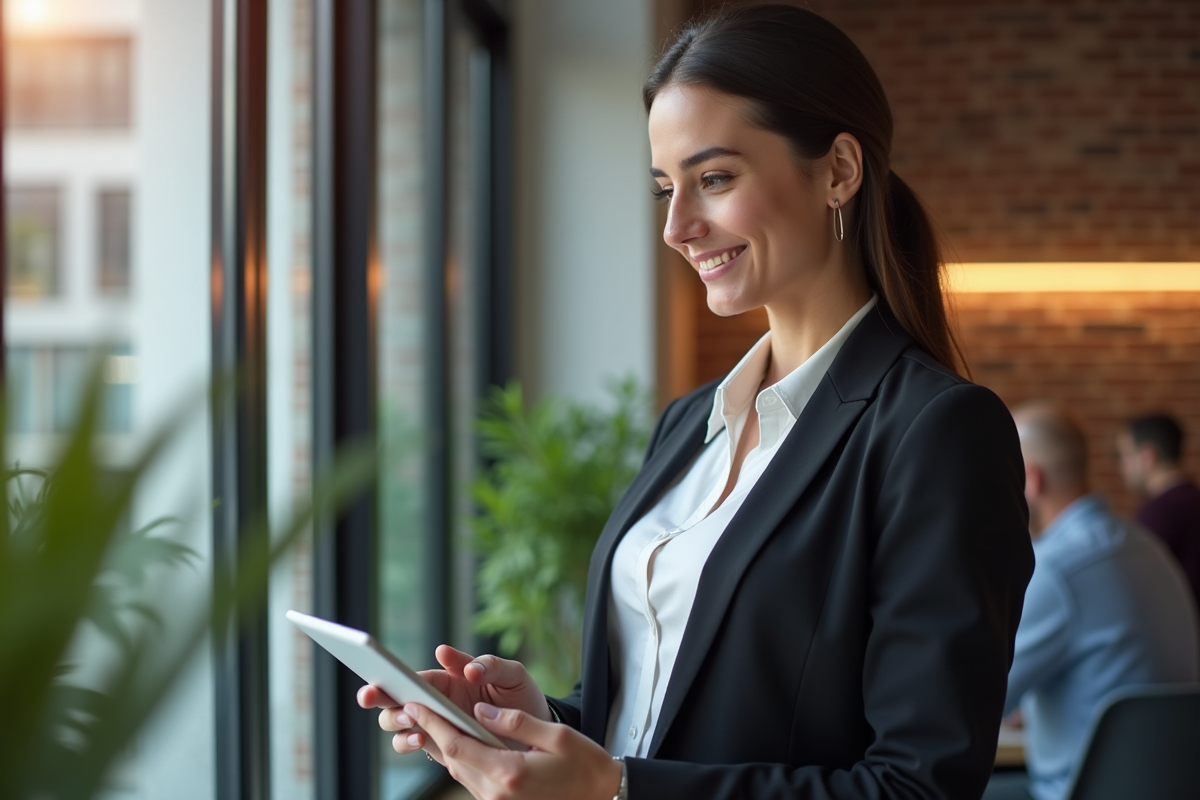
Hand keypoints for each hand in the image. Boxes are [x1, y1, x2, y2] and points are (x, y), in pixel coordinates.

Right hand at [356, 645, 549, 758]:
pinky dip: (408, 742)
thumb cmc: (522, 696)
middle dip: (379, 697)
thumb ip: (489, 665)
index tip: (377, 674)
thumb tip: (463, 665)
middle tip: (373, 696)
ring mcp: (436, 725)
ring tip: (410, 719)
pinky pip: (413, 744)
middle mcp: (436, 701)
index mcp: (449, 679)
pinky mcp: (441, 747)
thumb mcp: (512, 674)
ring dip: (395, 720)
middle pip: (395, 698)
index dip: (391, 674)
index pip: (414, 675)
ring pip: (397, 723)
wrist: (535, 733)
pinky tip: (421, 738)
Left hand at [405, 700, 621, 799]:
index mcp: (510, 773)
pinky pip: (472, 779)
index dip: (432, 723)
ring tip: (429, 719)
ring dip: (444, 745)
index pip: (458, 743)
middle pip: (452, 758)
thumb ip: (515, 721)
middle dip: (431, 731)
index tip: (414, 704)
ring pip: (459, 770)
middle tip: (413, 706)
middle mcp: (497, 793)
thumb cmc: (586, 765)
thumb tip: (481, 709)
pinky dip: (461, 758)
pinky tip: (458, 741)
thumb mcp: (557, 736)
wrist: (603, 798)